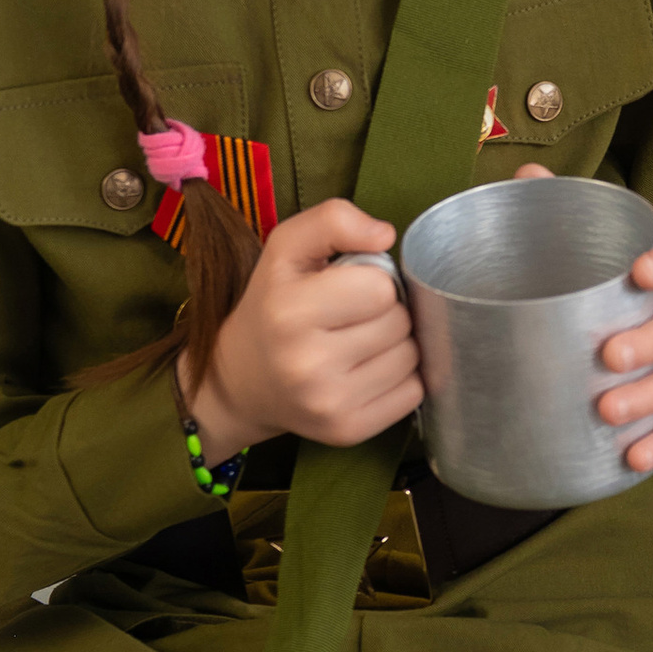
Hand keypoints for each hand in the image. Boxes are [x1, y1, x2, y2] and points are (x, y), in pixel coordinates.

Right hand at [187, 200, 420, 458]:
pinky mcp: (347, 431)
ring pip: (412, 357)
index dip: (371, 281)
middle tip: (350, 318)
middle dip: (384, 313)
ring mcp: (329, 404)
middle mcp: (308, 364)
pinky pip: (413, 394)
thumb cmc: (271, 305)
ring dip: (394, 345)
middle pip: (399, 322)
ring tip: (357, 344)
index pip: (381, 287)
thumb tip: (386, 234)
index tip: (346, 288)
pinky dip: (399, 379)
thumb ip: (333, 220)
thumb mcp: (286, 248)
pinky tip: (365, 372)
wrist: (239, 383)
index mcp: (290, 311)